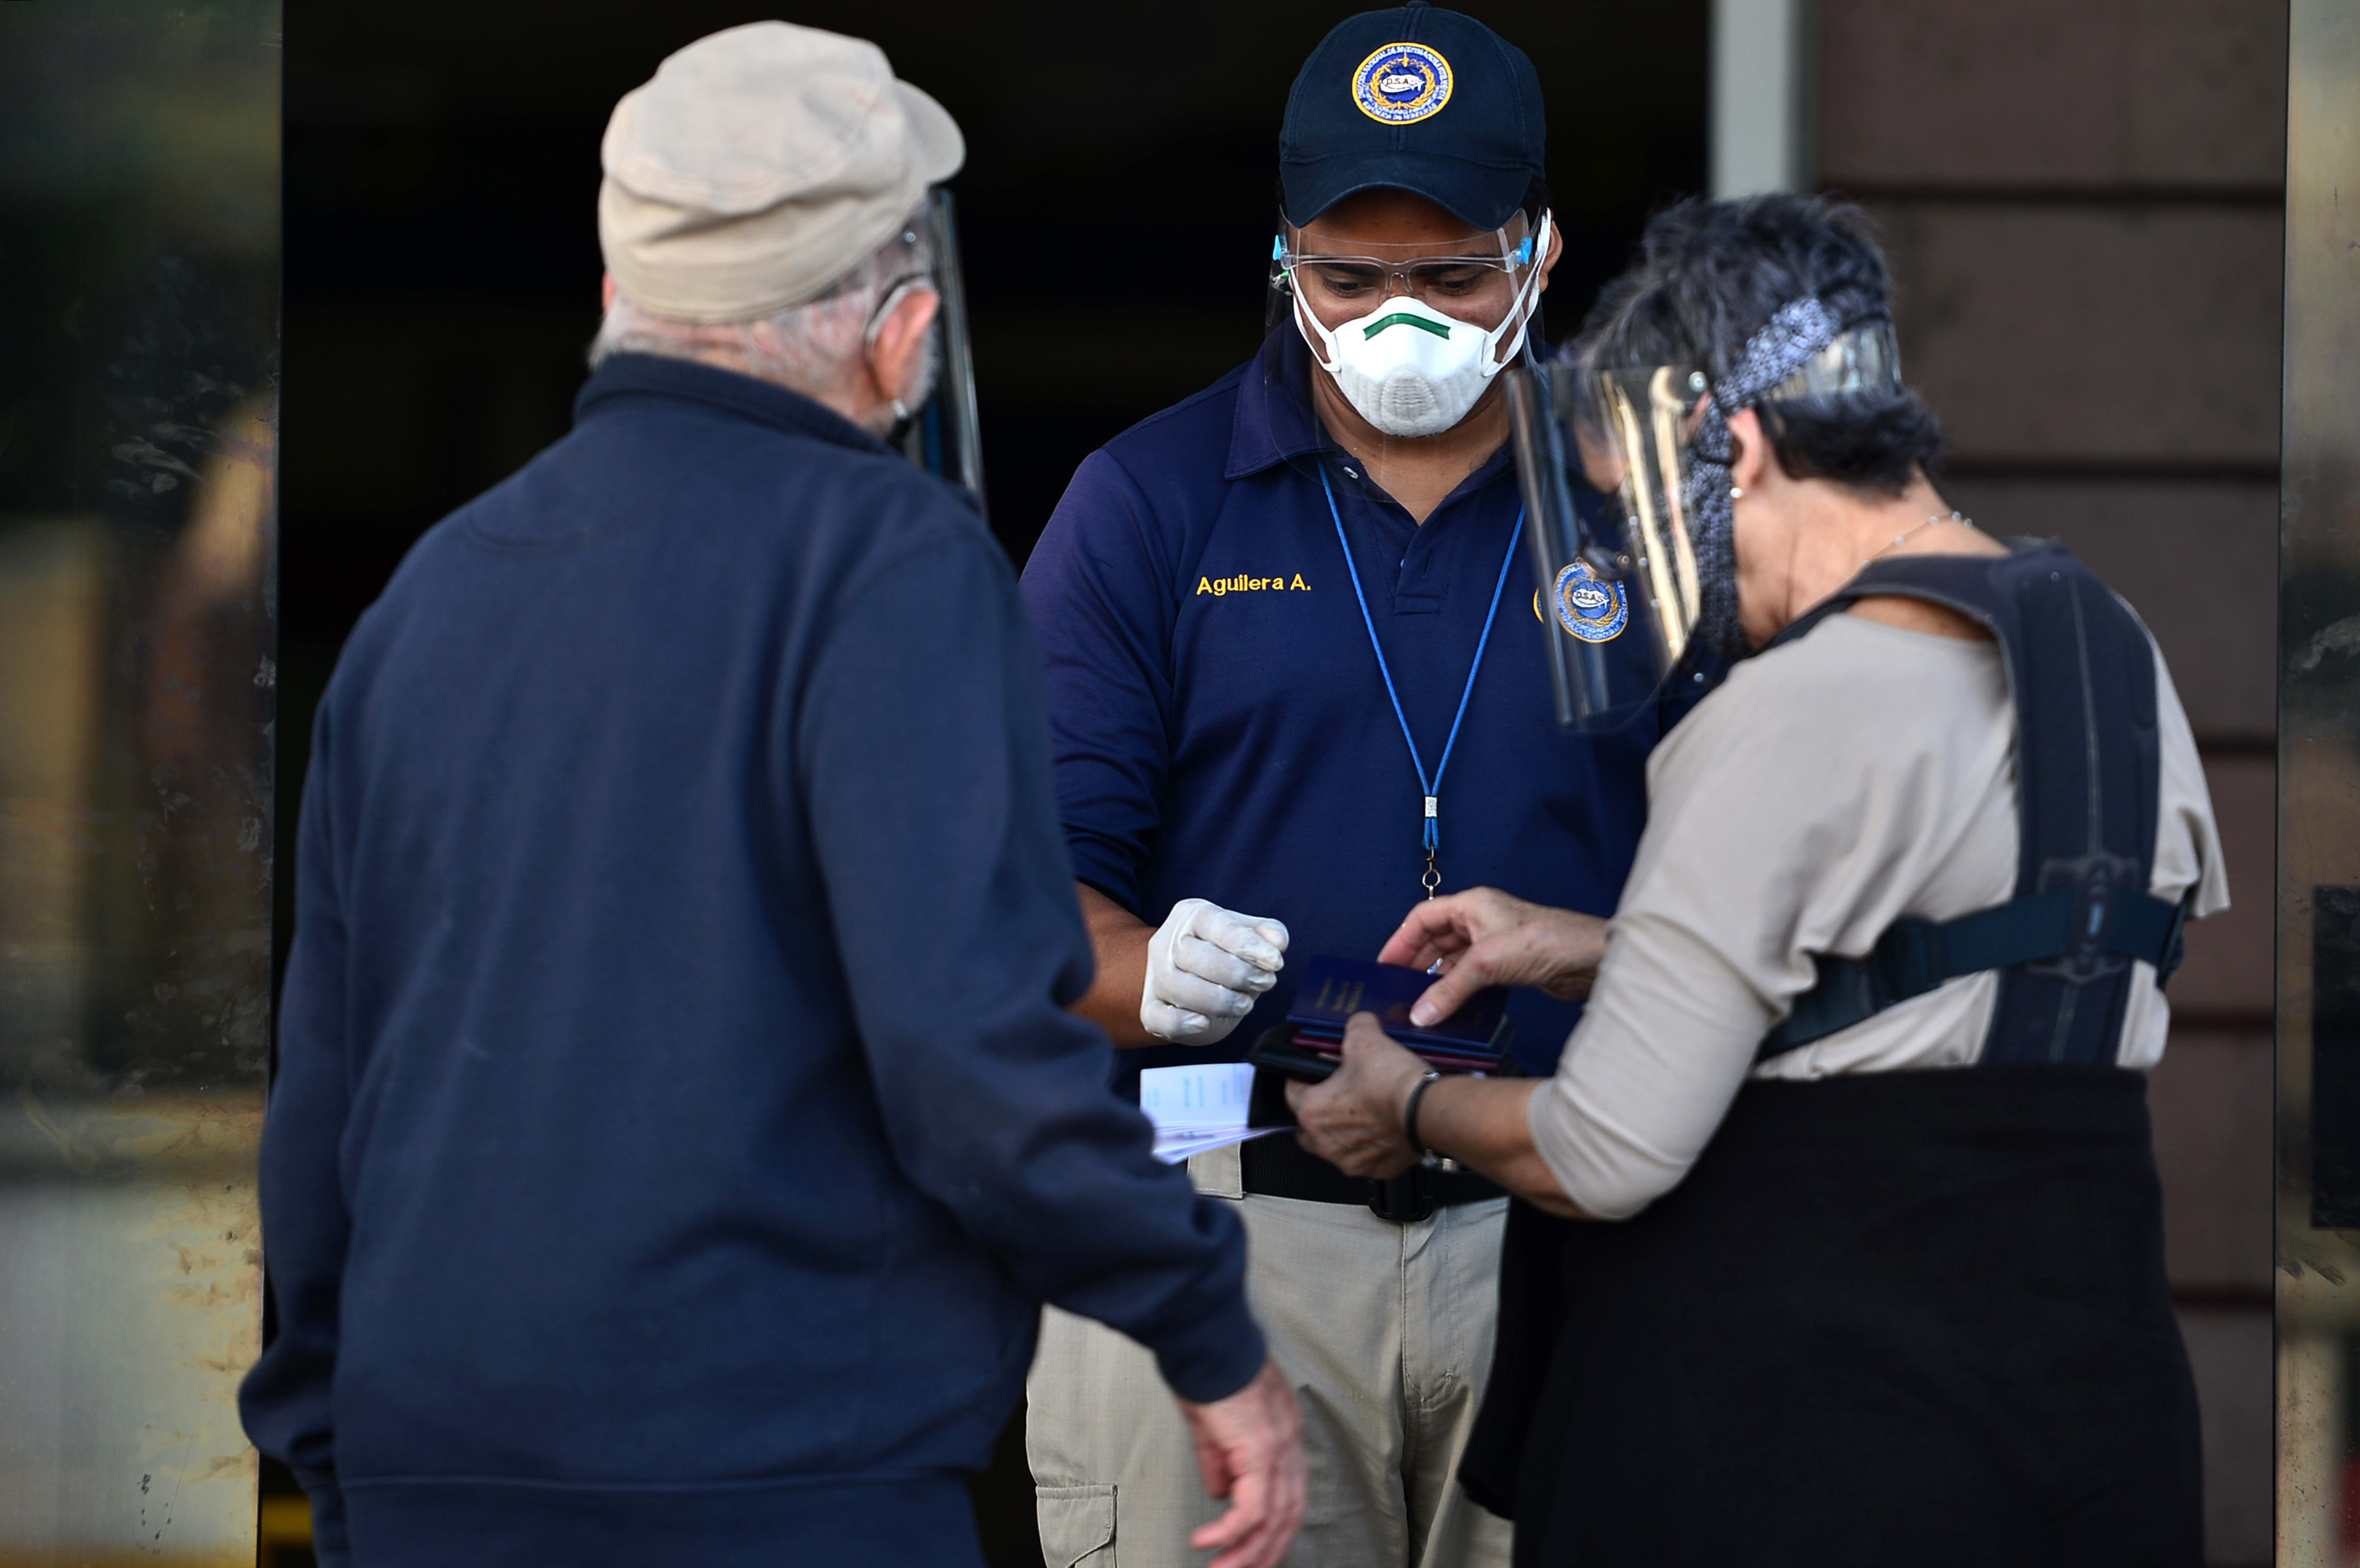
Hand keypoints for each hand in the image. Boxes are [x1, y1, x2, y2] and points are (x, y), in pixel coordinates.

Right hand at [1142, 898, 1288, 1043]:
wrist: (1197, 982)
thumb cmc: (1226, 956)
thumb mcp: (1250, 937)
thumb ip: (1269, 934)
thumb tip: (1277, 941)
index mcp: (1192, 915)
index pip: (1215, 923)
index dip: (1246, 943)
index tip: (1275, 961)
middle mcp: (1168, 941)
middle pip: (1190, 954)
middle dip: (1234, 973)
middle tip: (1264, 983)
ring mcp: (1156, 975)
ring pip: (1176, 986)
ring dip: (1217, 1000)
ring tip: (1245, 1004)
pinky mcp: (1151, 1007)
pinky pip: (1157, 1017)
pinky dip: (1180, 1023)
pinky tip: (1203, 1023)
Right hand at [1179, 1356, 1307, 1567]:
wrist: (1203, 1337)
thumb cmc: (1206, 1367)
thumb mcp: (1211, 1424)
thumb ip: (1218, 1460)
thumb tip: (1220, 1493)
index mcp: (1282, 1434)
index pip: (1289, 1494)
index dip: (1275, 1528)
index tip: (1253, 1552)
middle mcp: (1288, 1443)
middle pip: (1289, 1515)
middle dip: (1265, 1552)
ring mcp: (1279, 1447)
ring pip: (1273, 1519)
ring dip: (1246, 1553)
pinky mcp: (1260, 1450)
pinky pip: (1252, 1508)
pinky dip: (1230, 1532)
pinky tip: (1207, 1543)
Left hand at [1287, 1013, 1426, 1178]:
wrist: (1427, 1109)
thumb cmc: (1388, 1078)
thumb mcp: (1364, 1037)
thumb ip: (1354, 1027)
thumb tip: (1359, 1023)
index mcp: (1311, 1111)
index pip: (1291, 1092)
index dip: (1303, 1076)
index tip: (1317, 1069)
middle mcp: (1324, 1143)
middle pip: (1309, 1127)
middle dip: (1318, 1112)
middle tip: (1339, 1093)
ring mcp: (1351, 1161)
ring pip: (1336, 1146)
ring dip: (1343, 1132)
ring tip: (1364, 1112)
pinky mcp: (1377, 1171)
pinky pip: (1365, 1158)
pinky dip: (1370, 1146)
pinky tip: (1384, 1128)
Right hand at [1377, 887, 1605, 1024]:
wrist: (1589, 958)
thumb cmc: (1545, 940)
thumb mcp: (1487, 963)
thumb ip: (1449, 989)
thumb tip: (1420, 1013)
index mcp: (1471, 905)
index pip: (1423, 918)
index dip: (1400, 940)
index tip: (1384, 965)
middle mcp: (1481, 919)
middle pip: (1435, 939)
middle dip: (1416, 963)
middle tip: (1398, 988)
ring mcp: (1494, 942)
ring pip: (1453, 960)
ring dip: (1437, 980)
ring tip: (1419, 1002)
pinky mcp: (1507, 964)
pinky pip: (1472, 976)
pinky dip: (1458, 989)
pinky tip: (1449, 1006)